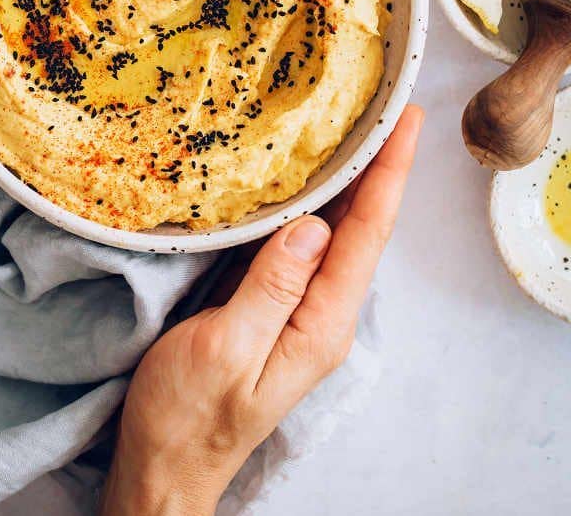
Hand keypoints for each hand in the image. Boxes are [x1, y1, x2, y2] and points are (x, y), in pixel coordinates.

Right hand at [100, 105, 423, 515]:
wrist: (165, 466)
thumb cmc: (188, 417)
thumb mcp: (225, 349)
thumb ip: (271, 287)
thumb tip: (313, 225)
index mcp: (320, 324)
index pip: (366, 234)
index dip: (388, 173)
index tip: (405, 121)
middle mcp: (320, 313)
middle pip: (360, 226)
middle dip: (378, 164)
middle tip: (384, 103)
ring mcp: (297, 309)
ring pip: (334, 231)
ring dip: (349, 179)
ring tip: (355, 124)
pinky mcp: (270, 305)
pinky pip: (301, 243)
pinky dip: (310, 202)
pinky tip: (303, 176)